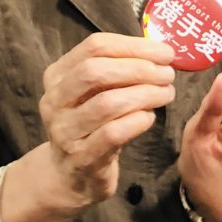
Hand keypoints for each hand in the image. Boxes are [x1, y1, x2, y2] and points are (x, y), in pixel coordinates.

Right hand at [39, 33, 176, 213]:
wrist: (70, 175)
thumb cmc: (90, 125)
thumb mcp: (93, 93)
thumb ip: (116, 70)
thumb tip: (159, 52)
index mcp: (57, 75)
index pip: (93, 46)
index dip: (133, 46)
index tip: (164, 52)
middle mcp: (54, 100)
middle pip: (94, 72)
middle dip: (139, 69)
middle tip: (167, 74)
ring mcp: (64, 130)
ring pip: (107, 103)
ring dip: (144, 95)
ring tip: (166, 94)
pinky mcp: (81, 157)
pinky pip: (113, 134)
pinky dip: (138, 121)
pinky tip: (150, 117)